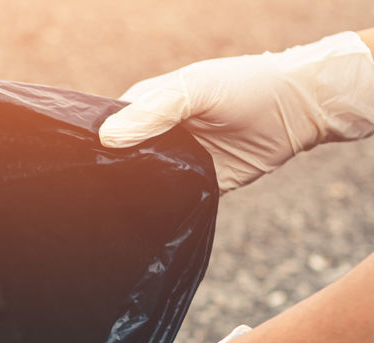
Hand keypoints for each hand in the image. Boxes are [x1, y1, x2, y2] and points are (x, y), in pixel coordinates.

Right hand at [98, 32, 373, 191]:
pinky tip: (140, 224)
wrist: (299, 110)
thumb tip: (106, 140)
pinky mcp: (194, 189)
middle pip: (118, 164)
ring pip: (140, 187)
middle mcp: (153, 139)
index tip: (74, 170)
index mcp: (144, 110)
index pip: (104, 132)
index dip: (91, 149)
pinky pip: (169, 206)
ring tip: (105, 217)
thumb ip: (155, 110)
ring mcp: (173, 166)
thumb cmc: (245, 87)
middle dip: (105, 179)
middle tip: (86, 201)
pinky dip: (157, 214)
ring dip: (128, 199)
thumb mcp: (197, 89)